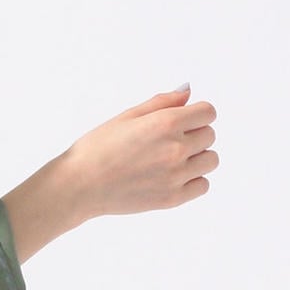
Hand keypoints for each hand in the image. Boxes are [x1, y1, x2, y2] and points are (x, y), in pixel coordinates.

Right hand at [66, 85, 217, 221]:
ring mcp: (176, 175)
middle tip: (166, 142)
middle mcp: (175, 148)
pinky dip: (192, 180)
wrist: (78, 185)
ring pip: (210, 160)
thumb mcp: (126, 116)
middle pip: (210, 135)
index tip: (182, 120)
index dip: (196, 114)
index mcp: (165, 123)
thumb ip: (161, 102)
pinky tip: (171, 177)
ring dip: (196, 158)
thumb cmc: (96, 148)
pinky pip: (203, 185)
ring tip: (169, 160)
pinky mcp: (173, 198)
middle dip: (193, 135)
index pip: (208, 112)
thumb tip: (188, 92)